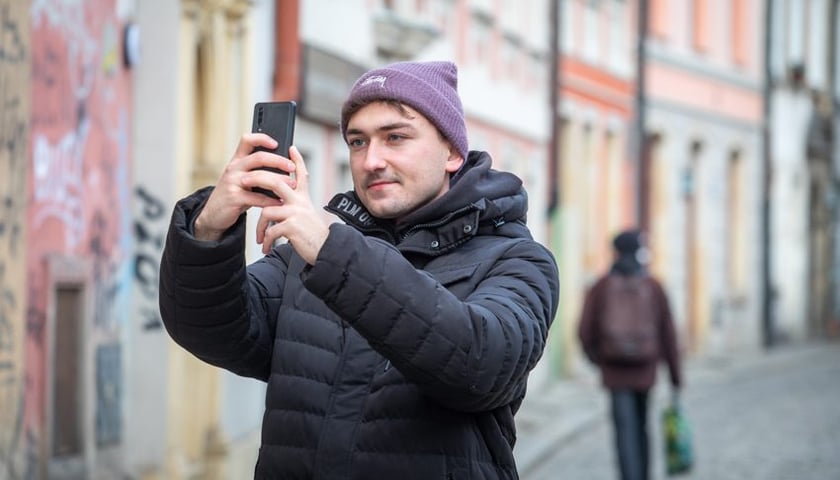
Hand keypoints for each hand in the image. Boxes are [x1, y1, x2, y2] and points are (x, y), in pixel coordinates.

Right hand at [194, 133, 295, 240]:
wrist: (214, 214)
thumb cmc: (235, 195)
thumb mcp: (243, 179)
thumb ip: (258, 171)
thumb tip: (285, 166)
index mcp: (237, 160)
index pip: (247, 140)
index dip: (262, 138)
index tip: (277, 143)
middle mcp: (234, 168)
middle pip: (258, 157)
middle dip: (278, 161)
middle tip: (292, 167)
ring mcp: (232, 182)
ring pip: (259, 177)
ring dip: (279, 181)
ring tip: (292, 185)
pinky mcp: (233, 198)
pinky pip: (256, 197)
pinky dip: (270, 200)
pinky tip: (280, 202)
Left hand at [252, 146, 329, 263]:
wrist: (325, 250)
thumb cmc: (311, 234)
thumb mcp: (306, 215)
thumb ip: (295, 205)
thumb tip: (279, 202)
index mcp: (303, 198)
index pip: (301, 174)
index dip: (297, 160)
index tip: (291, 148)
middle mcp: (300, 202)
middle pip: (277, 182)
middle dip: (258, 179)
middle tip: (243, 181)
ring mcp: (296, 213)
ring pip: (267, 211)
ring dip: (260, 227)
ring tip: (260, 238)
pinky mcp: (292, 227)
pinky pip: (271, 230)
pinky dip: (266, 240)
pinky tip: (266, 246)